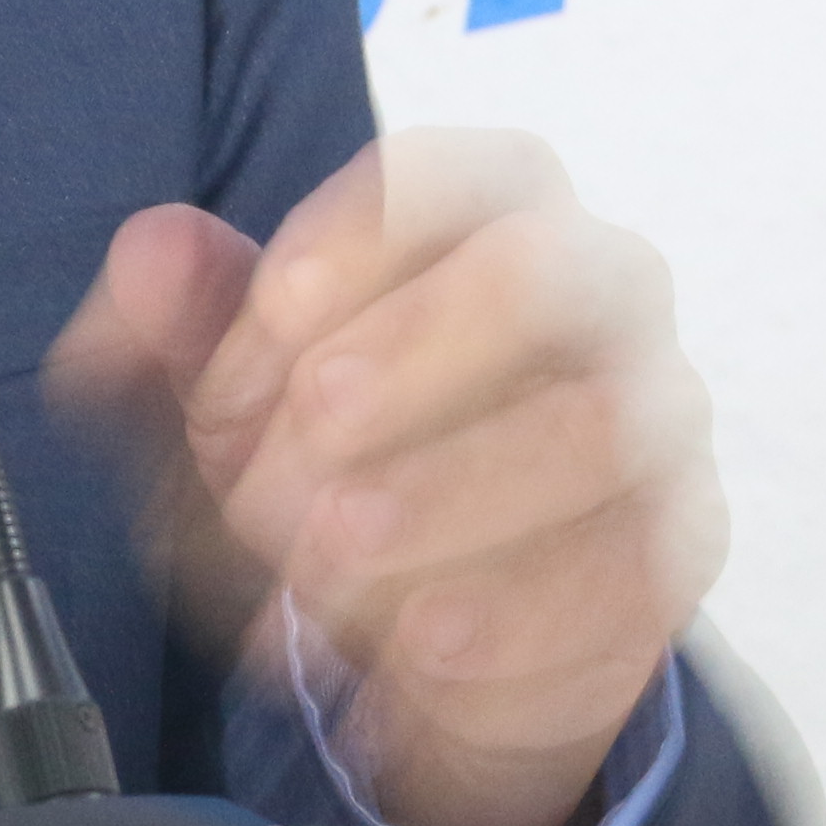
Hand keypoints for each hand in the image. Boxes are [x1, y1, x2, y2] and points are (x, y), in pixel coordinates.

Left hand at [47, 129, 725, 825]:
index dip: (338, 252)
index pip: (439, 177)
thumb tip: (147, 253)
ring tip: (322, 569)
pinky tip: (417, 648)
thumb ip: (178, 318)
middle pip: (536, 274)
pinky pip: (627, 571)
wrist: (426, 622)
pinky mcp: (678, 545)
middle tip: (278, 472)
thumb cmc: (333, 452)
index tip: (251, 346)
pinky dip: (512, 618)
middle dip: (396, 365)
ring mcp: (659, 414)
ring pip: (595, 429)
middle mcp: (601, 285)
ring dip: (439, 502)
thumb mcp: (230, 389)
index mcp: (490, 206)